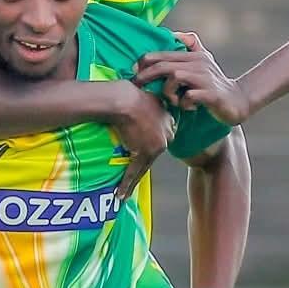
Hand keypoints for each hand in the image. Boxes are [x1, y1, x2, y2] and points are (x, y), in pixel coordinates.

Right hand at [109, 81, 174, 200]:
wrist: (124, 100)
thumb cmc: (128, 93)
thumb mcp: (143, 96)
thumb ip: (145, 104)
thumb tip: (138, 100)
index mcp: (167, 118)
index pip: (163, 135)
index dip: (153, 141)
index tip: (144, 146)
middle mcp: (165, 134)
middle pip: (157, 151)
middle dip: (145, 160)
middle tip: (133, 171)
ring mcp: (156, 145)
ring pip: (146, 166)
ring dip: (134, 179)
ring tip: (124, 192)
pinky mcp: (144, 153)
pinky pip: (135, 172)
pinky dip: (127, 184)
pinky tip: (121, 195)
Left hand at [134, 31, 252, 127]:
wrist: (237, 100)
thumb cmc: (214, 82)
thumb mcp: (203, 59)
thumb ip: (191, 44)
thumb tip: (174, 33)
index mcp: (193, 56)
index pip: (164, 54)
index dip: (145, 61)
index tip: (135, 71)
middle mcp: (198, 64)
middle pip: (165, 65)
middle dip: (147, 75)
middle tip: (138, 85)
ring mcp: (205, 79)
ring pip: (175, 77)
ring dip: (168, 91)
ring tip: (173, 100)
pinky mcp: (211, 94)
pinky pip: (189, 96)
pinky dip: (184, 103)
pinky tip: (188, 106)